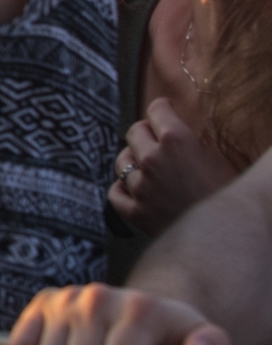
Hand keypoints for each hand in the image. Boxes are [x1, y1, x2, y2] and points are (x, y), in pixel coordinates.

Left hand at [109, 97, 238, 237]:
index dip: (161, 108)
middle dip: (145, 131)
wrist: (229, 236)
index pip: (156, 111)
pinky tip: (130, 187)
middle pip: (134, 132)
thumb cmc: (229, 195)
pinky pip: (115, 193)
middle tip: (153, 135)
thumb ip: (190, 140)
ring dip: (132, 160)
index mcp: (176, 140)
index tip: (163, 108)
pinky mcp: (135, 211)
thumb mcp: (216, 158)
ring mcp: (141, 186)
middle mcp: (153, 159)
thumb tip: (173, 130)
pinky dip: (122, 189)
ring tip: (145, 164)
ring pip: (122, 161)